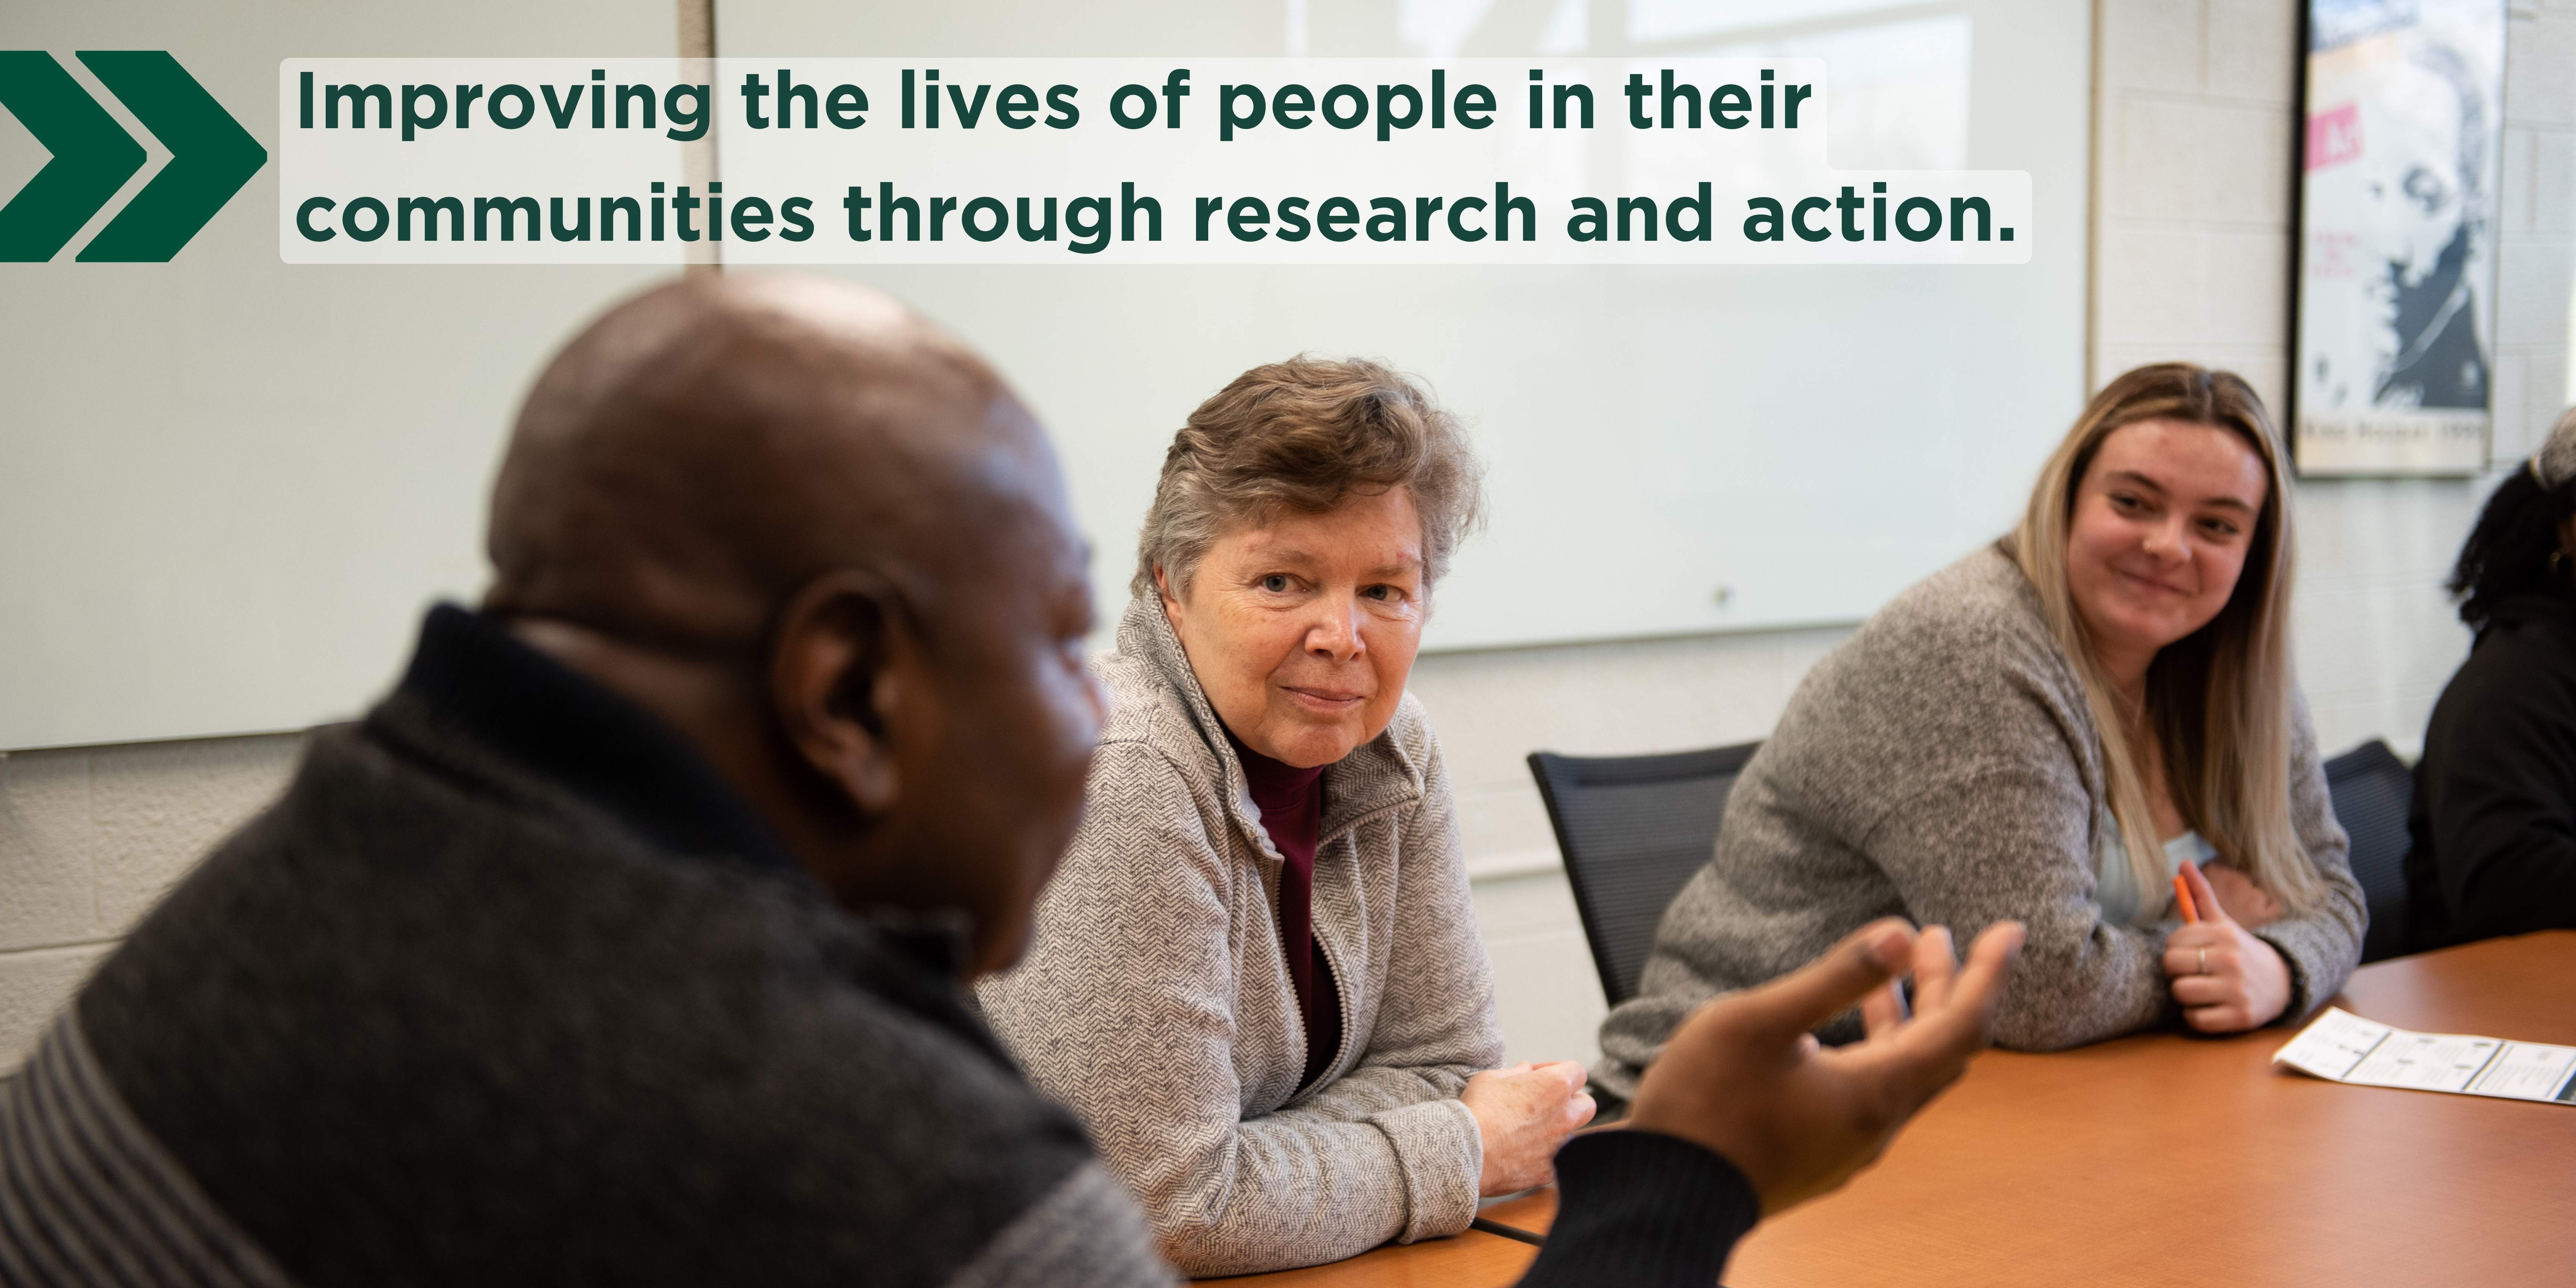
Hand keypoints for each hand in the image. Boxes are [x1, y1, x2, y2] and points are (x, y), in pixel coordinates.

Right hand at [1461, 1060, 1594, 1194]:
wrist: (1465, 1152)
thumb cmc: (1477, 1110)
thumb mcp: (1492, 1078)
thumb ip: (1515, 1073)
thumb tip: (1525, 1069)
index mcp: (1556, 1086)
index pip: (1577, 1071)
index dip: (1558, 1069)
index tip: (1540, 1074)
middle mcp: (1565, 1116)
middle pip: (1586, 1104)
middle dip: (1571, 1101)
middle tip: (1546, 1101)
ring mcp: (1559, 1146)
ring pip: (1570, 1134)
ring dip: (1555, 1128)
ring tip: (1527, 1129)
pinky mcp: (1548, 1171)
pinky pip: (1554, 1159)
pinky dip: (1542, 1154)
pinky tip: (1519, 1151)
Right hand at [1624, 917, 2025, 1215]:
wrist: (1664, 1192)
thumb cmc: (1705, 1106)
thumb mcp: (1763, 1024)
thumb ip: (1836, 978)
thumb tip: (1902, 934)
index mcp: (1875, 1093)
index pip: (1961, 1027)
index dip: (1988, 975)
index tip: (2010, 931)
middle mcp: (1876, 1124)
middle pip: (1938, 1050)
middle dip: (1946, 987)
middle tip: (1939, 936)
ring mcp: (1849, 1143)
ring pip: (1904, 1072)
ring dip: (1909, 1016)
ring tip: (1898, 968)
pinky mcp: (1821, 1151)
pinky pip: (1872, 1091)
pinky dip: (1878, 1046)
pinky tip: (1843, 1027)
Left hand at [2164, 861, 2291, 1031]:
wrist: (2282, 982)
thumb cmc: (2239, 950)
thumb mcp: (2223, 922)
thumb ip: (2201, 895)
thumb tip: (2182, 863)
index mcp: (2224, 935)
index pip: (2173, 941)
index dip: (2175, 949)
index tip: (2190, 951)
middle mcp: (2231, 960)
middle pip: (2172, 966)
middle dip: (2177, 970)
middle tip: (2192, 971)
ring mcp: (2237, 990)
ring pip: (2181, 992)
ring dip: (2185, 994)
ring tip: (2201, 988)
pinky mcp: (2240, 1017)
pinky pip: (2196, 1020)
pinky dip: (2196, 1016)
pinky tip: (2208, 1006)